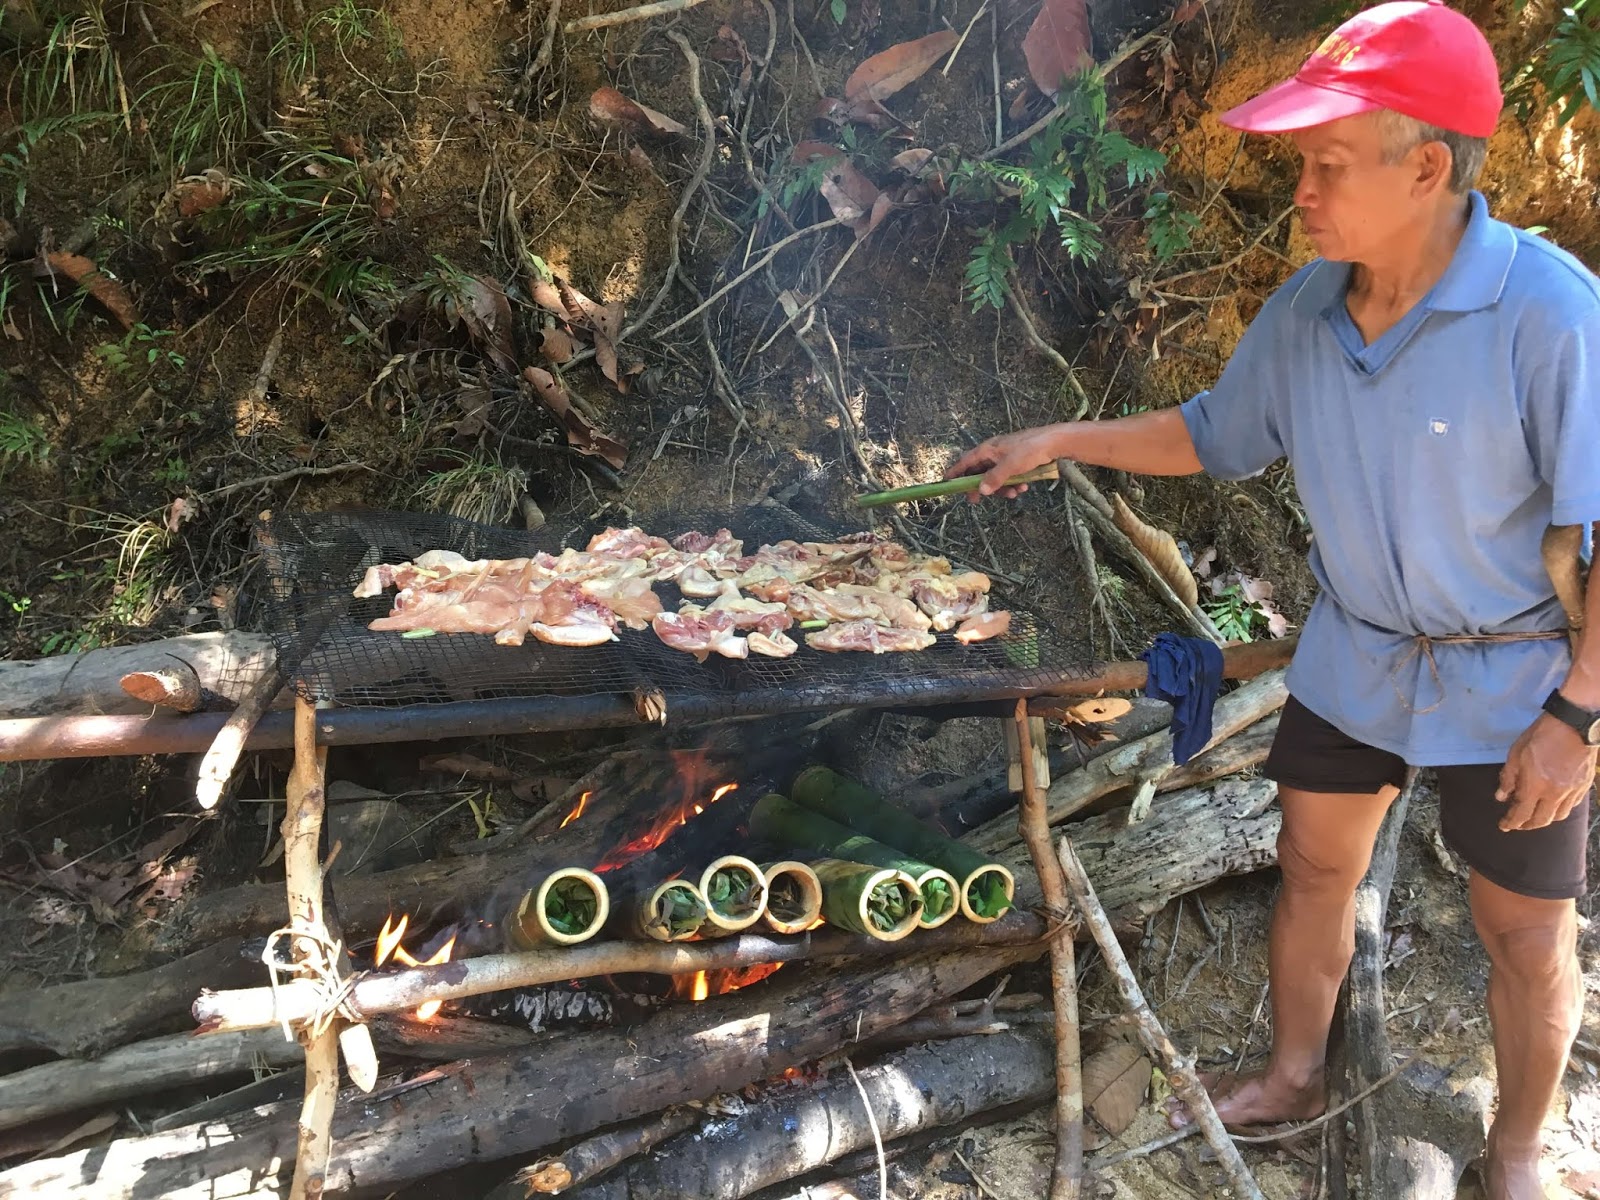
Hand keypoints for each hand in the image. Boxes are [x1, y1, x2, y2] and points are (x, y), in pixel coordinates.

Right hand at [944, 428, 1059, 499]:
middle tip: (977, 501)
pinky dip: (1013, 483)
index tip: (946, 483)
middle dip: (981, 487)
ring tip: (1014, 493)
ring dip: (1002, 488)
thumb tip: (981, 491)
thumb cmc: (1030, 449)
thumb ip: (994, 478)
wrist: (1055, 442)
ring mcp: (1006, 457)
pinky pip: (1009, 476)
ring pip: (995, 477)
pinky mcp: (1018, 462)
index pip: (965, 462)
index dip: (955, 472)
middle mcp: (994, 453)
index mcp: (988, 449)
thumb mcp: (1010, 466)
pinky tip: (1024, 486)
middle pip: (979, 472)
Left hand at [1495, 714, 1597, 831]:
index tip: (1503, 826)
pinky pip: (1571, 806)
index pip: (1521, 813)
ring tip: (1535, 815)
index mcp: (1535, 786)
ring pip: (1558, 816)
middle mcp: (1555, 794)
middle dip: (1527, 825)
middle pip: (1541, 820)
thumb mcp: (1516, 754)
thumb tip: (1501, 797)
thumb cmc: (1540, 736)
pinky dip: (1560, 809)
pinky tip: (1553, 804)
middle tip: (1518, 824)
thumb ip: (1508, 778)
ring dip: (1544, 819)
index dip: (1511, 822)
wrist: (1573, 725)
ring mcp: (1572, 791)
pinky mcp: (1584, 786)